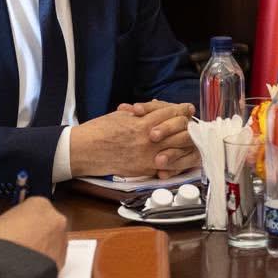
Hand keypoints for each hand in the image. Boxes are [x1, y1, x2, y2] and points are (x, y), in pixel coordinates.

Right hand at [0, 196, 67, 270]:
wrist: (8, 273)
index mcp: (39, 204)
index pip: (29, 206)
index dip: (17, 218)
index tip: (9, 226)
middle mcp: (55, 219)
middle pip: (42, 223)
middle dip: (30, 231)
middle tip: (13, 242)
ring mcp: (61, 240)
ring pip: (49, 240)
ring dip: (37, 246)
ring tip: (18, 257)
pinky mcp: (62, 260)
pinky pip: (51, 257)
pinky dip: (41, 260)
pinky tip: (26, 267)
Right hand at [70, 101, 198, 177]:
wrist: (85, 151)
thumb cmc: (100, 130)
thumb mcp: (122, 115)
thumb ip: (142, 113)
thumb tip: (156, 108)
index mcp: (143, 123)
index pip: (171, 113)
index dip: (182, 109)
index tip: (187, 107)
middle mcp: (149, 140)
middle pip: (180, 130)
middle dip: (188, 124)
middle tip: (191, 121)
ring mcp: (148, 157)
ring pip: (178, 149)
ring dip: (186, 142)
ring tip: (189, 136)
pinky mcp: (145, 170)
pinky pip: (168, 165)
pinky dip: (175, 158)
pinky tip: (178, 153)